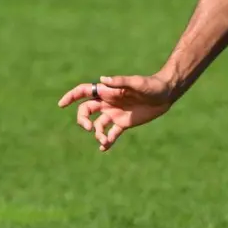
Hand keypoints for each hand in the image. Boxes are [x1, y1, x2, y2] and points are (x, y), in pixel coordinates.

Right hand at [57, 75, 176, 151]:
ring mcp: (115, 114)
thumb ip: (120, 82)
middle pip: (86, 111)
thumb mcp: (137, 83)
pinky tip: (104, 147)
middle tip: (90, 128)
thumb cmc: (151, 85)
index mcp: (108, 91)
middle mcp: (108, 102)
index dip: (71, 97)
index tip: (61, 104)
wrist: (166, 94)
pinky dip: (106, 141)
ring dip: (97, 133)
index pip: (84, 92)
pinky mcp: (124, 123)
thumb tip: (102, 80)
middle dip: (83, 120)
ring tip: (103, 140)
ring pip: (98, 125)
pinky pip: (111, 133)